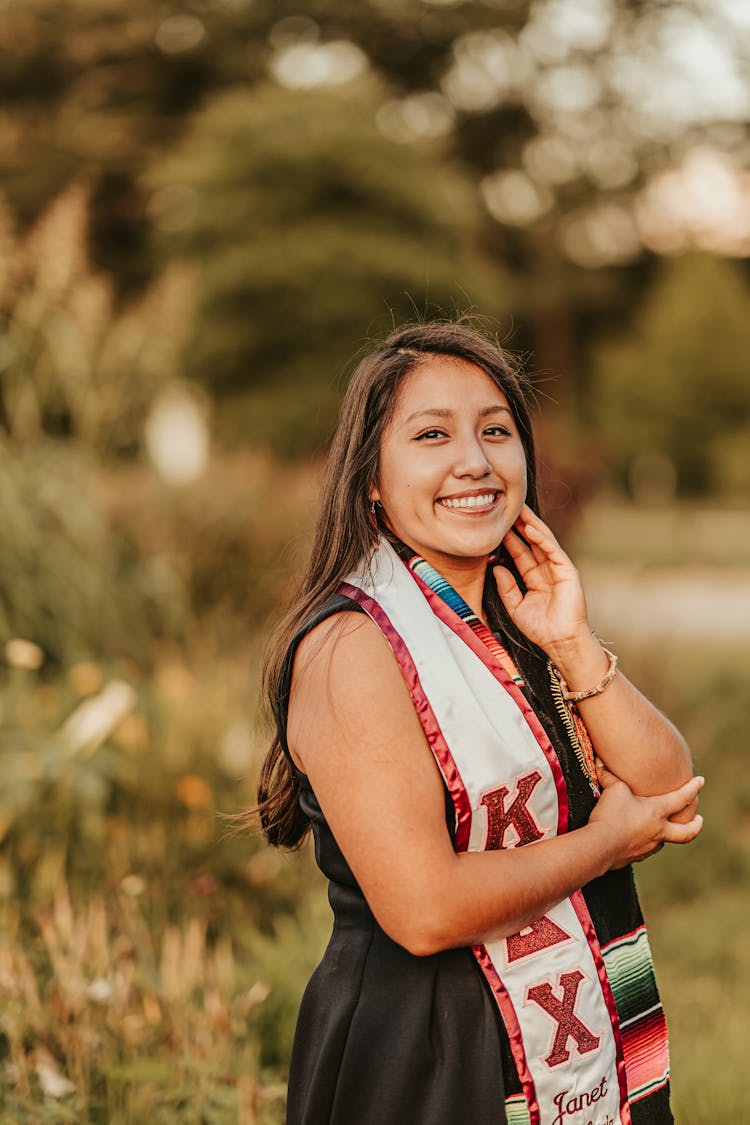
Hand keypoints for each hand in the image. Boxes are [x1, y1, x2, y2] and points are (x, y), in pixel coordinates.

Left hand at [493, 505, 589, 654]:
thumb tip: (496, 566)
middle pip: (531, 542)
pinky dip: (542, 538)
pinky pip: (553, 550)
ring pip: (543, 541)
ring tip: (518, 510)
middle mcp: (546, 570)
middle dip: (519, 525)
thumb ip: (506, 587)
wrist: (559, 642)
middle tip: (506, 507)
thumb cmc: (540, 629)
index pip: (519, 552)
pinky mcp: (568, 570)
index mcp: (533, 578)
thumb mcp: (515, 606)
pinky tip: (530, 528)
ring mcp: (557, 569)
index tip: (495, 525)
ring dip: (530, 525)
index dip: (508, 539)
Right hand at [589, 760, 703, 868]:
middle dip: (696, 825)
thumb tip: (600, 761)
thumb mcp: (613, 789)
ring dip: (667, 833)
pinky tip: (638, 837)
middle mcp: (659, 831)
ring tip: (661, 827)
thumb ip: (610, 775)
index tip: (701, 781)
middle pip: (687, 832)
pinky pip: (646, 849)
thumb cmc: (611, 815)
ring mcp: (649, 847)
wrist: (600, 846)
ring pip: (665, 840)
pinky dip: (646, 842)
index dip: (693, 788)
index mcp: (657, 812)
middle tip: (699, 819)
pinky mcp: (637, 857)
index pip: (682, 798)